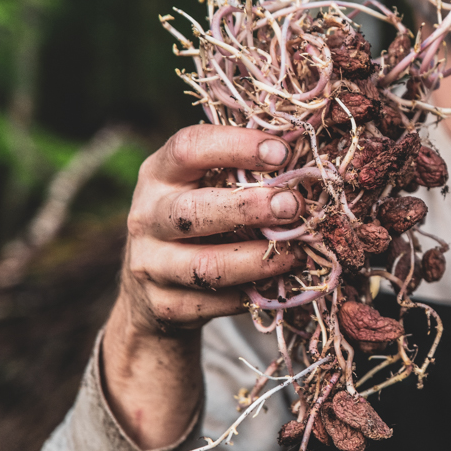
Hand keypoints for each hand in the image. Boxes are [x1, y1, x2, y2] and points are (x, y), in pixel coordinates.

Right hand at [118, 124, 303, 334]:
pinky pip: (216, 302)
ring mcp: (151, 264)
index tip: (281, 152)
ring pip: (207, 266)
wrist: (150, 288)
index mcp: (159, 173)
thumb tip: (303, 153)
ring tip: (296, 253)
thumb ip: (241, 170)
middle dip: (249, 208)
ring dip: (259, 260)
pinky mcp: (165, 305)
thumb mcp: (205, 185)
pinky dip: (253, 293)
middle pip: (193, 211)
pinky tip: (279, 281)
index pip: (188, 148)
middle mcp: (147, 216)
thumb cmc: (198, 219)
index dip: (236, 146)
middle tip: (294, 206)